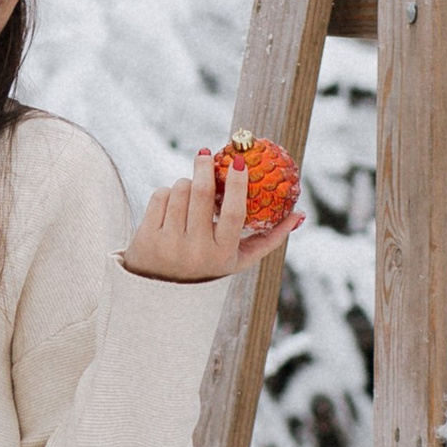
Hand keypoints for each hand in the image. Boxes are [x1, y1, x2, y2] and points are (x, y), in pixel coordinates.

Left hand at [120, 152, 302, 283]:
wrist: (162, 293)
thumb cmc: (210, 268)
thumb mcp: (239, 259)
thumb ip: (270, 238)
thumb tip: (300, 214)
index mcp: (223, 253)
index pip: (233, 212)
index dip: (237, 184)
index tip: (239, 161)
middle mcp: (196, 250)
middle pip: (201, 192)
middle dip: (204, 166)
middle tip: (205, 153)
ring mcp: (169, 243)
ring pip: (179, 189)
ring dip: (186, 184)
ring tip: (189, 195)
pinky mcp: (146, 237)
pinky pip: (160, 196)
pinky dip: (168, 194)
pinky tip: (172, 207)